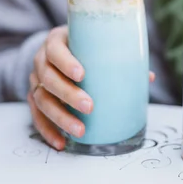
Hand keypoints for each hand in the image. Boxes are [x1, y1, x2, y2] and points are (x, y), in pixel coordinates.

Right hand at [27, 26, 155, 149]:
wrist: (60, 47)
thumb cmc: (83, 44)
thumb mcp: (96, 42)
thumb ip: (118, 56)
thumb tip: (148, 77)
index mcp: (55, 41)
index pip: (55, 50)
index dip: (66, 62)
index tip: (82, 75)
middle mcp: (41, 60)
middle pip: (48, 78)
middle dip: (68, 94)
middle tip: (89, 106)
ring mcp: (34, 79)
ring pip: (41, 100)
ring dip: (60, 117)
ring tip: (80, 130)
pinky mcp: (34, 96)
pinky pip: (37, 116)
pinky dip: (48, 131)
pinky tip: (62, 142)